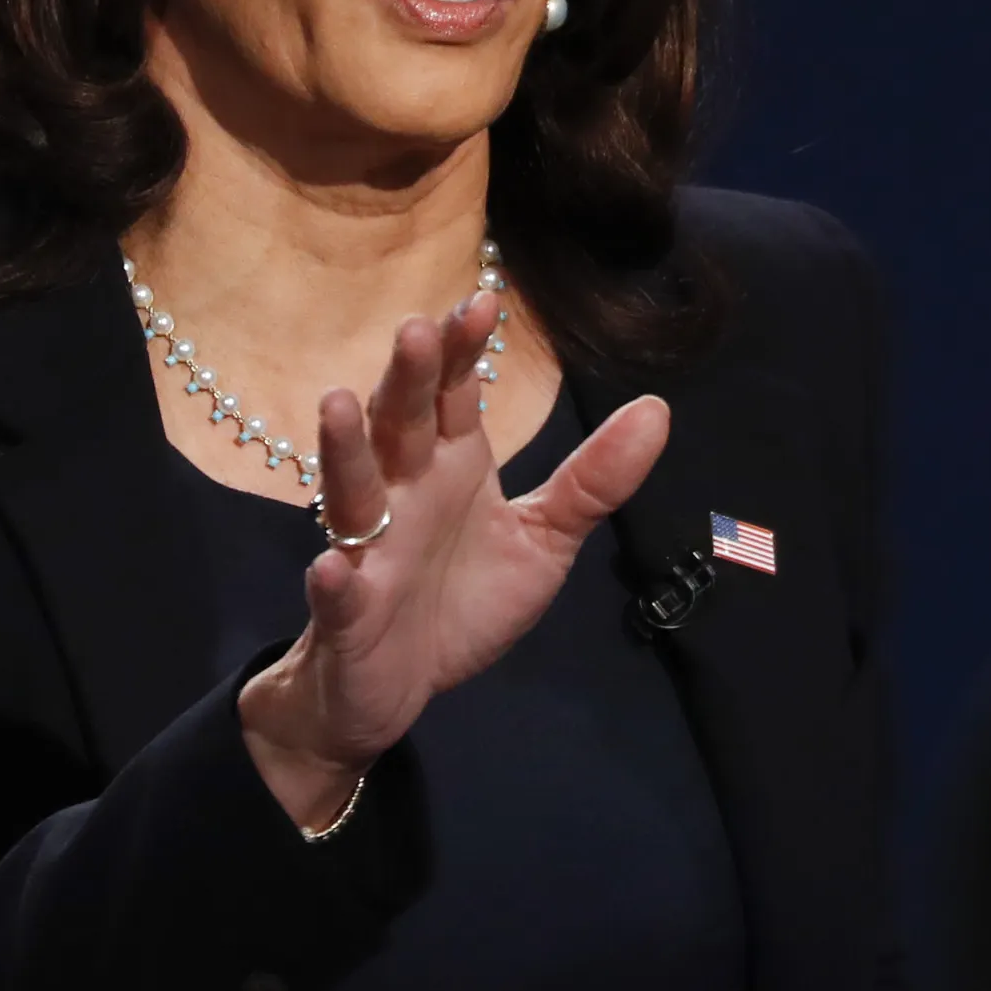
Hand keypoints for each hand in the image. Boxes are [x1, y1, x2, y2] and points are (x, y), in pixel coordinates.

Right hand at [235, 292, 669, 830]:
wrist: (399, 687)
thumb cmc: (462, 600)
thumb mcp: (542, 540)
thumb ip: (592, 480)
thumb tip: (657, 408)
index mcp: (448, 466)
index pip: (450, 394)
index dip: (460, 350)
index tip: (482, 303)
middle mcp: (402, 494)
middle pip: (400, 424)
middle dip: (406, 379)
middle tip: (416, 330)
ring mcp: (369, 552)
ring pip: (352, 491)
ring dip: (344, 451)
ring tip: (339, 403)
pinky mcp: (348, 615)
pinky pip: (337, 594)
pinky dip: (333, 581)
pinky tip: (333, 565)